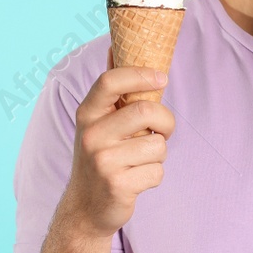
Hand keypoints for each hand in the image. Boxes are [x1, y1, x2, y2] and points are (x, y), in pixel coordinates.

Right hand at [59, 61, 174, 236]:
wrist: (85, 207)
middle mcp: (90, 135)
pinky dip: (154, 176)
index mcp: (87, 114)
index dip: (139, 74)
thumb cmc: (100, 156)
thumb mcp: (97, 122)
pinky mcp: (118, 185)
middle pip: (145, 111)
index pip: (109, 81)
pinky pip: (157, 172)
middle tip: (163, 130)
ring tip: (141, 160)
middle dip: (166, 121)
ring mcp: (102, 162)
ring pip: (158, 145)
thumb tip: (115, 44)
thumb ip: (111, 90)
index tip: (161, 77)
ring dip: (159, 154)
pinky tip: (137, 179)